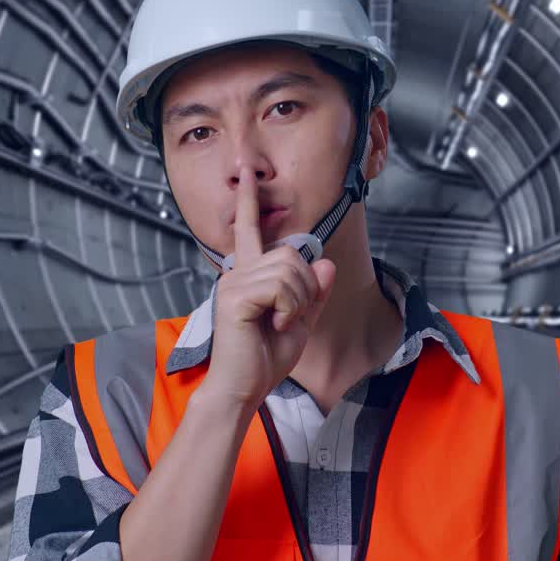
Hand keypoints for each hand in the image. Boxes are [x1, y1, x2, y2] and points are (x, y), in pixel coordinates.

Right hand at [198, 168, 336, 411]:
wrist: (243, 388)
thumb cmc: (265, 359)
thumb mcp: (300, 323)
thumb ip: (314, 294)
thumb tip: (325, 263)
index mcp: (249, 275)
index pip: (249, 229)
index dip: (250, 200)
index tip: (246, 171)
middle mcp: (238, 272)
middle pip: (291, 254)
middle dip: (306, 286)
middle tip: (291, 316)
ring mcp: (233, 282)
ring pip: (290, 269)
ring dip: (299, 300)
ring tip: (281, 322)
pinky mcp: (235, 297)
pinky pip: (281, 287)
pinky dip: (290, 308)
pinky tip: (276, 324)